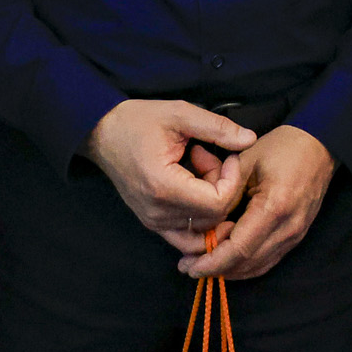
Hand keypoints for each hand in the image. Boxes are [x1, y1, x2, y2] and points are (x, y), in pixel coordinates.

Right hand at [82, 100, 255, 251]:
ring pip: (204, 230)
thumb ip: (216, 128)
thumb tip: (249, 139)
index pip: (218, 203)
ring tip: (200, 173)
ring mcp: (154, 222)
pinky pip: (188, 237)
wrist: (102, 134)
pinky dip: (202, 219)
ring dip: (212, 203)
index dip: (232, 179)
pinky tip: (198, 189)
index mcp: (164, 187)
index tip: (227, 155)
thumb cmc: (136, 121)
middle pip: (214, 218)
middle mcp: (158, 213)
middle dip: (222, 187)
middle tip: (208, 157)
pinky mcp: (153, 224)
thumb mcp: (178, 114)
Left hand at [177, 125, 335, 280]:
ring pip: (258, 266)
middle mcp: (288, 227)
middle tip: (189, 267)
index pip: (239, 248)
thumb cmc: (282, 148)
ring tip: (203, 266)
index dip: (212, 261)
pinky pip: (269, 260)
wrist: (317, 146)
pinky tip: (227, 262)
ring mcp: (295, 234)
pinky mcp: (296, 236)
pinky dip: (246, 265)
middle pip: (248, 263)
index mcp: (274, 207)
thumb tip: (202, 220)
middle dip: (216, 269)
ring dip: (230, 270)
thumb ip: (224, 193)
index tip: (190, 265)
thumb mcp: (246, 162)